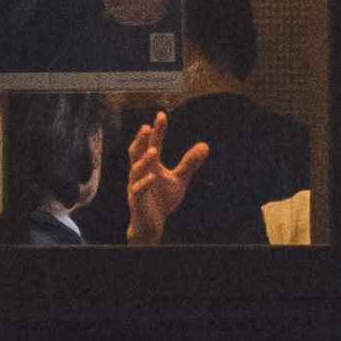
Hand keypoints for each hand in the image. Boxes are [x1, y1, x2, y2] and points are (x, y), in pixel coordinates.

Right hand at [122, 115, 207, 244]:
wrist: (151, 225)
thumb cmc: (162, 200)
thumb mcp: (179, 180)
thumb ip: (189, 163)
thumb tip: (205, 145)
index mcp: (150, 165)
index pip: (153, 144)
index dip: (157, 131)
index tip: (161, 115)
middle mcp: (140, 172)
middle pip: (137, 153)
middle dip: (141, 140)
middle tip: (146, 127)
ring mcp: (136, 186)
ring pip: (136, 170)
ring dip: (144, 160)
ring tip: (153, 151)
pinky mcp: (137, 200)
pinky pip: (138, 190)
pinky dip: (144, 182)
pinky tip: (152, 176)